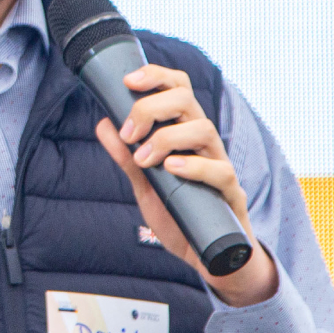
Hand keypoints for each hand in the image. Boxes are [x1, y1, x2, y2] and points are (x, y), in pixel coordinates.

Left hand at [95, 64, 278, 306]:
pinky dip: (194, 166)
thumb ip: (126, 158)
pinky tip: (171, 168)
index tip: (128, 81)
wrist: (206, 255)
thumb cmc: (179, 214)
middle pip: (187, 100)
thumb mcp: (145, 185)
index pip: (177, 89)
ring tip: (144, 159)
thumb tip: (103, 124)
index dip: (156, 77)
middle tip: (129, 132)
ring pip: (204, 129)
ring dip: (168, 138)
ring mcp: (219, 165)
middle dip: (152, 107)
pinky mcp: (230, 193)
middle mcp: (203, 143)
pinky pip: (220, 170)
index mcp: (184, 133)